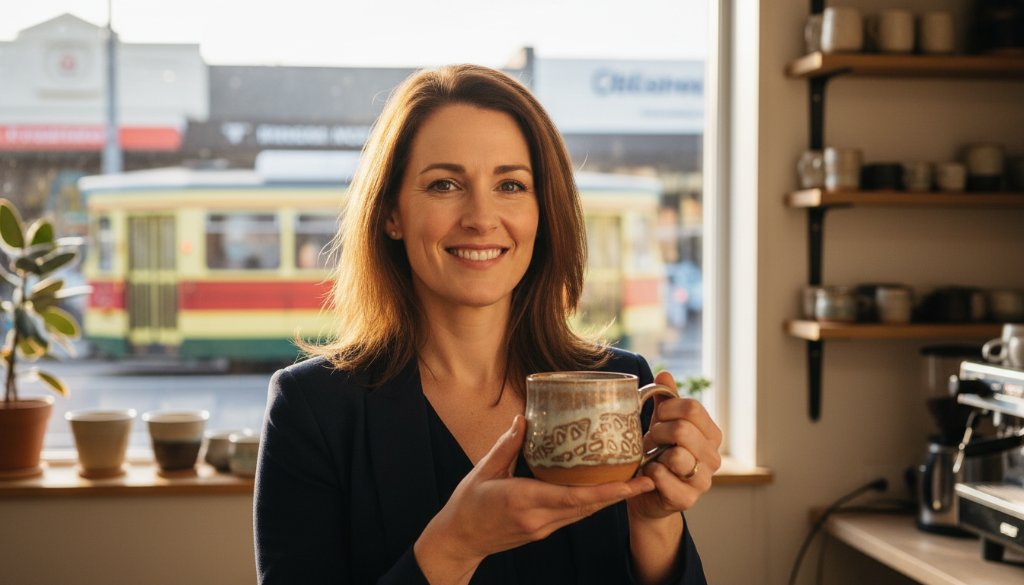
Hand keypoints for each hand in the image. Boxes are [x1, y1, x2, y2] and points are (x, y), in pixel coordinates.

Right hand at [414, 415, 655, 582]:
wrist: (458, 540)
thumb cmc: (468, 505)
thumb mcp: (484, 469)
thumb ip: (508, 445)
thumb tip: (525, 418)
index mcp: (524, 500)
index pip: (573, 497)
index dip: (606, 490)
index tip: (631, 482)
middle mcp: (539, 518)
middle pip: (588, 507)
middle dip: (620, 494)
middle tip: (647, 479)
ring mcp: (543, 527)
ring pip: (584, 513)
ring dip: (610, 499)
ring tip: (634, 482)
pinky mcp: (542, 530)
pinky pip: (573, 516)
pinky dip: (591, 503)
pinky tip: (604, 489)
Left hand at [629, 370, 722, 521]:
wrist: (647, 493)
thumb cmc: (657, 453)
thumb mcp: (661, 423)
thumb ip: (665, 400)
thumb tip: (664, 374)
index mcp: (712, 434)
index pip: (692, 408)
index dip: (667, 408)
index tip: (657, 417)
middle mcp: (714, 457)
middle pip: (683, 429)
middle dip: (658, 432)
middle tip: (651, 440)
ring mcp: (703, 480)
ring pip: (676, 455)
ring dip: (654, 455)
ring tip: (651, 458)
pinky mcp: (687, 499)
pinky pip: (662, 477)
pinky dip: (649, 473)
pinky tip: (649, 475)